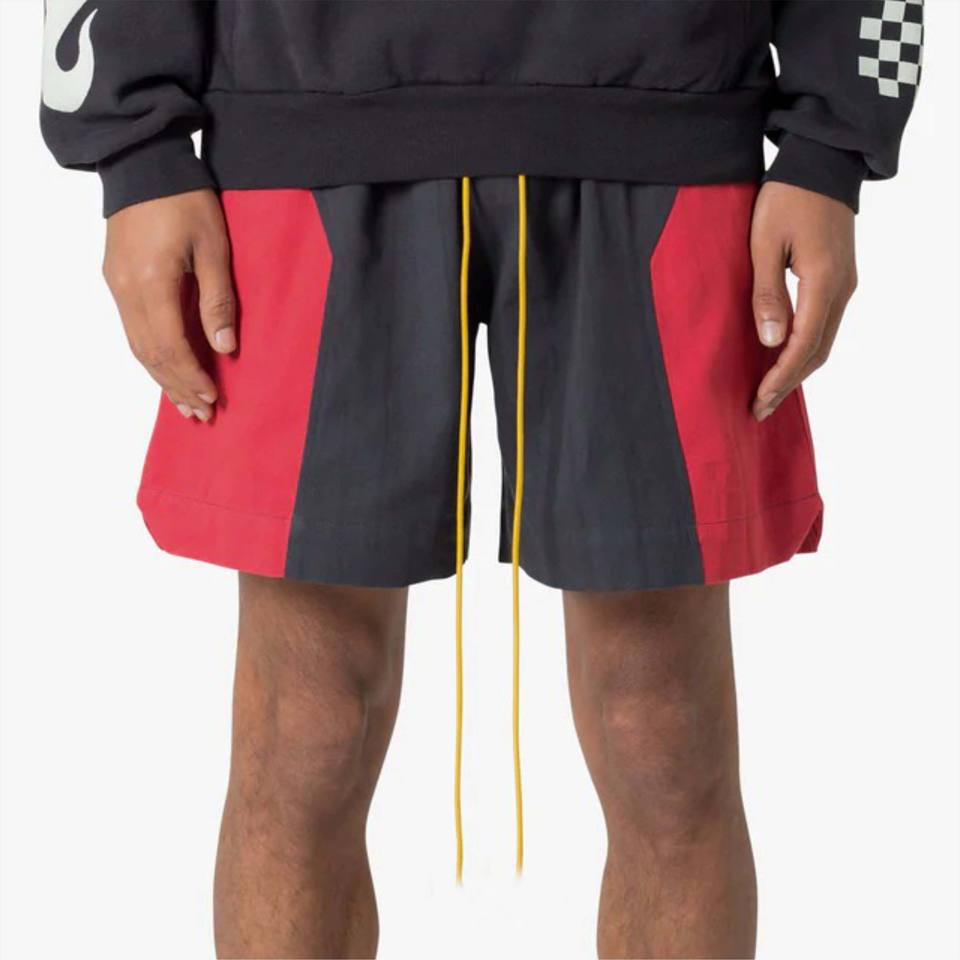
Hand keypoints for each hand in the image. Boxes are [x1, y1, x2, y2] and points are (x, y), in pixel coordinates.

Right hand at [103, 189, 235, 420]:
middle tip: (203, 414)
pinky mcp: (116, 280)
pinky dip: (152, 356)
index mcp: (152, 283)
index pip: (171, 347)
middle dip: (178, 387)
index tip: (214, 398)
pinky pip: (133, 330)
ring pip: (138, 346)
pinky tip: (167, 370)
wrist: (143, 163)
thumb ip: (218, 300)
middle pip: (151, 355)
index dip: (192, 377)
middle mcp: (126, 290)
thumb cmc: (184, 198)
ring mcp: (116, 286)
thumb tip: (226, 347)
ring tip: (186, 404)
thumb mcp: (214, 247)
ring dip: (163, 378)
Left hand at [750, 181, 856, 420]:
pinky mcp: (839, 279)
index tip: (760, 399)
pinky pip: (824, 325)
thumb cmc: (787, 198)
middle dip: (788, 383)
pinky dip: (804, 350)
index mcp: (824, 282)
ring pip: (823, 341)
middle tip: (760, 408)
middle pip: (817, 351)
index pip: (803, 344)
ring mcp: (844, 284)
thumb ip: (767, 294)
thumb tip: (771, 341)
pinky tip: (784, 359)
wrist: (822, 163)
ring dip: (797, 369)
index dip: (781, 377)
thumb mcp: (765, 243)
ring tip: (769, 393)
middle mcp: (842, 289)